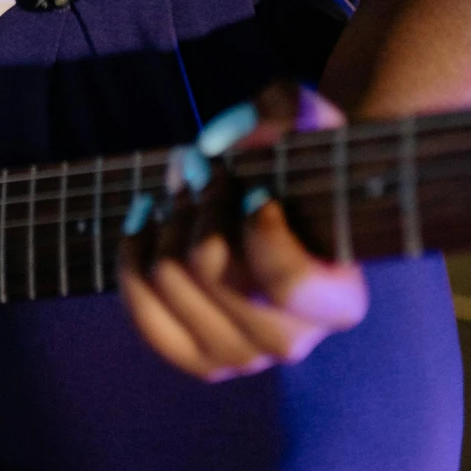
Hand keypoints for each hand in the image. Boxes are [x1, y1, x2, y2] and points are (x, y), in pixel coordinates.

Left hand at [117, 83, 367, 380]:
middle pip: (211, 264)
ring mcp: (242, 357)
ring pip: (169, 277)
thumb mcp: (312, 124)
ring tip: (179, 187)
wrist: (282, 211)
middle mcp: (293, 341)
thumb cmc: (301, 167)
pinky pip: (143, 311)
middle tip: (199, 165)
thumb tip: (220, 141)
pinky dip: (132, 255)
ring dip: (166, 217)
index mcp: (337, 300)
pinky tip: (144, 219)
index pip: (289, 281)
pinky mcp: (199, 359)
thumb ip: (286, 111)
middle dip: (198, 200)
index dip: (260, 231)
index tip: (255, 190)